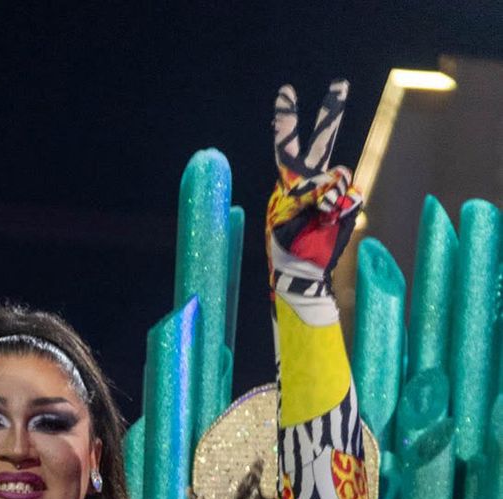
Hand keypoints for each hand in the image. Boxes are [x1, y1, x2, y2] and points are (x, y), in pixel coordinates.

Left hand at [266, 81, 361, 279]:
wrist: (304, 274)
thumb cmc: (287, 248)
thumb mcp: (286, 217)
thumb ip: (306, 192)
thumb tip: (332, 183)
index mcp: (289, 183)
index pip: (287, 146)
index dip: (287, 120)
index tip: (286, 91)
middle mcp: (312, 183)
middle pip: (321, 142)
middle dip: (331, 112)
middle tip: (340, 82)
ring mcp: (333, 194)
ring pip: (340, 176)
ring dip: (330, 197)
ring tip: (320, 220)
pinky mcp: (348, 207)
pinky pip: (352, 197)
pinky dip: (341, 210)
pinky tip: (330, 224)